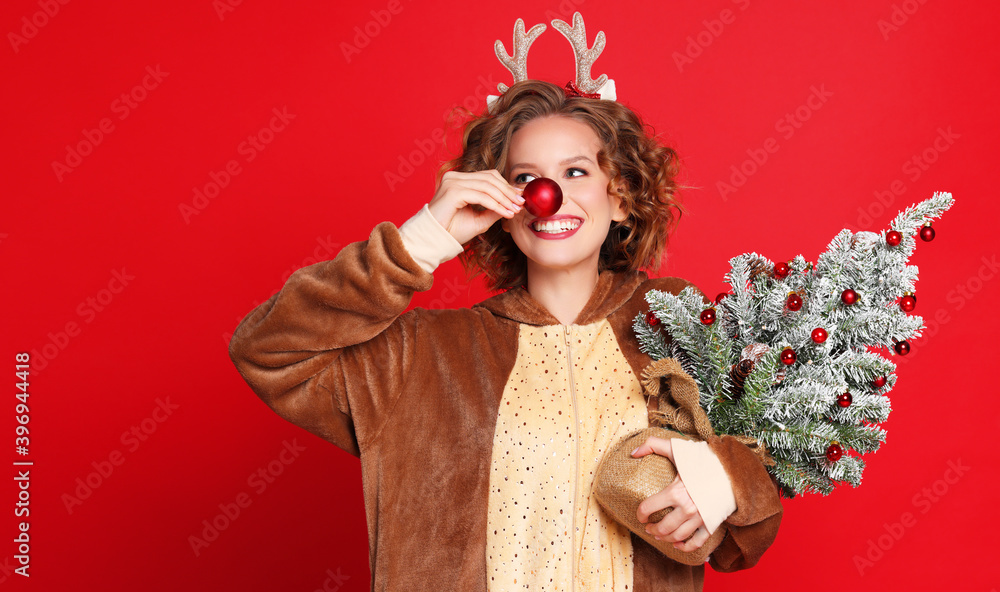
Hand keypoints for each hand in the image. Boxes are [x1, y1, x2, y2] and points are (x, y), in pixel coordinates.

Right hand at [427, 170, 523, 244]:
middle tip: (521, 203)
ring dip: (504, 199)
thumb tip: (513, 204)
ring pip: (487, 186)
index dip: (506, 186)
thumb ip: (494, 210)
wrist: (433, 240)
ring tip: (515, 210)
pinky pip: (481, 196)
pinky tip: (505, 213)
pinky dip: (496, 204)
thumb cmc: (451, 231)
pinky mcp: (453, 191)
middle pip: (490, 178)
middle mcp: (455, 177)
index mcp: (459, 180)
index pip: (488, 177)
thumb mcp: (479, 219)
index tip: (520, 198)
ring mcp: (453, 182)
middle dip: (508, 191)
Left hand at [631, 436, 711, 552]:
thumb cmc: (702, 460)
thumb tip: (633, 452)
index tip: (640, 516)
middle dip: (652, 529)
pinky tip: (677, 545)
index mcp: (675, 492)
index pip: (648, 508)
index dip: (640, 514)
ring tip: (659, 535)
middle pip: (663, 527)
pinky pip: (697, 542)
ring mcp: (699, 518)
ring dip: (665, 538)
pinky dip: (686, 547)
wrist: (731, 470)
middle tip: (648, 528)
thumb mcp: (677, 449)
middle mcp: (687, 508)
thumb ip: (653, 445)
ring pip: (677, 536)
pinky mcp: (710, 523)